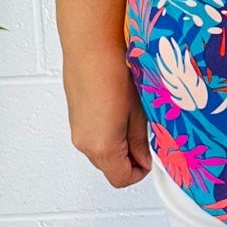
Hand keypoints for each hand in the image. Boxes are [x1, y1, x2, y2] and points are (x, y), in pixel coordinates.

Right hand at [64, 46, 151, 187]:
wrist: (91, 46)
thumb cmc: (114, 72)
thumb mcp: (139, 112)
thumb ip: (142, 141)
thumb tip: (145, 156)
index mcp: (102, 147)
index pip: (122, 179)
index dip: (141, 170)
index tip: (152, 155)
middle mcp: (84, 143)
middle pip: (110, 168)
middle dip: (130, 157)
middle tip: (146, 134)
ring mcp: (77, 131)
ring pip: (101, 151)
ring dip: (118, 143)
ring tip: (132, 116)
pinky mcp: (75, 117)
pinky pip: (92, 135)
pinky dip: (106, 130)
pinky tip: (117, 107)